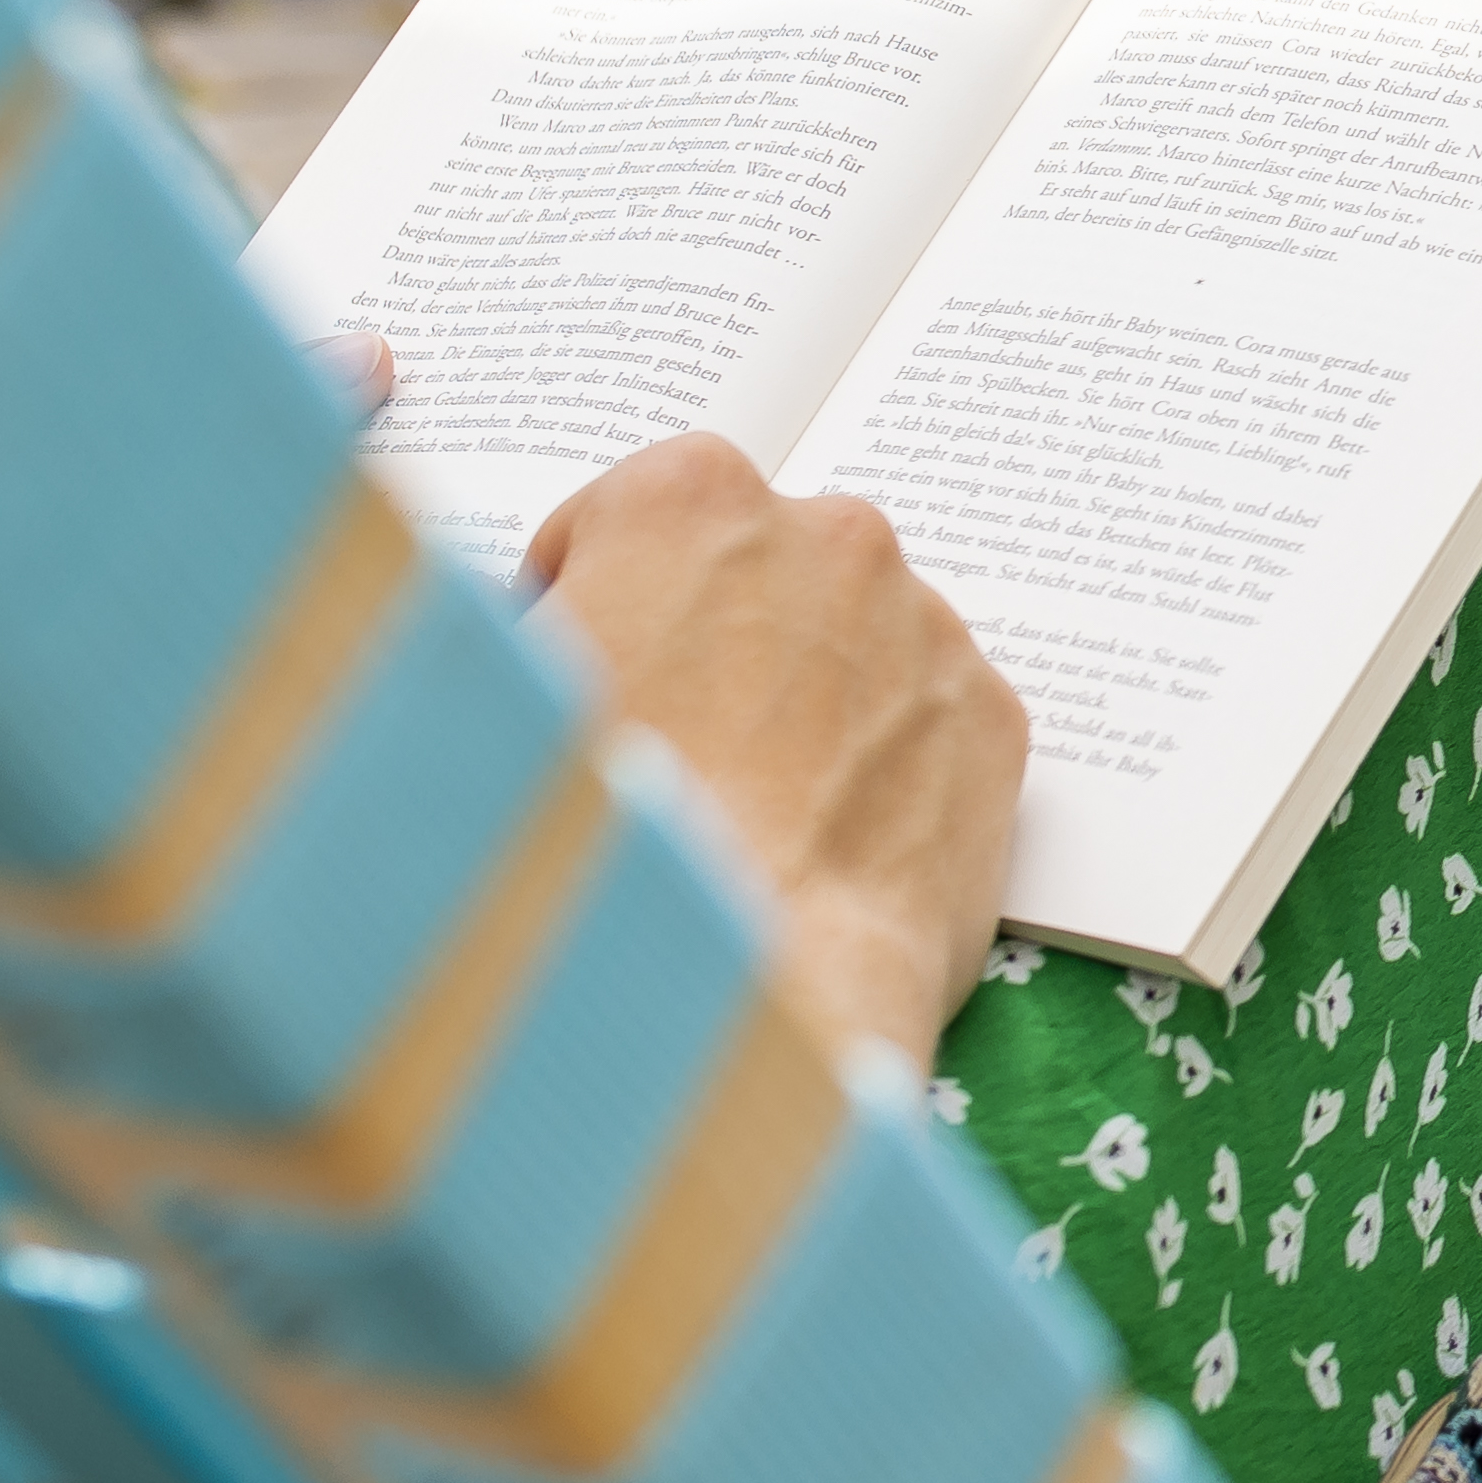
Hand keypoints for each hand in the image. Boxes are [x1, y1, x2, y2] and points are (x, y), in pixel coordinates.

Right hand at [521, 438, 1031, 1072]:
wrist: (746, 987)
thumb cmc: (592, 847)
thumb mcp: (490, 708)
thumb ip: (510, 633)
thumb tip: (520, 634)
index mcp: (687, 495)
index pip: (619, 517)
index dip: (583, 602)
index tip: (574, 667)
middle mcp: (826, 528)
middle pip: (749, 568)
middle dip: (709, 637)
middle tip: (662, 748)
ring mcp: (925, 620)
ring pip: (849, 636)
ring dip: (804, 692)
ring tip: (743, 811)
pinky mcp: (991, 716)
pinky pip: (923, 717)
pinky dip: (882, 760)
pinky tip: (820, 841)